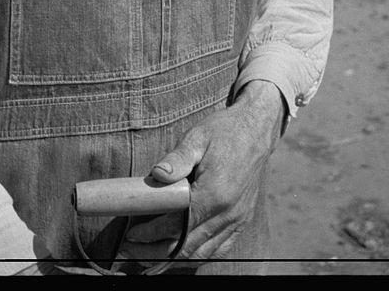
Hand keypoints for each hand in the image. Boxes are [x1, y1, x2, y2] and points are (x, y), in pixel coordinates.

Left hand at [119, 80, 284, 264]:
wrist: (257, 129)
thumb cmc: (224, 131)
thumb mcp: (197, 137)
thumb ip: (176, 159)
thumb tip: (156, 175)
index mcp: (214, 193)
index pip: (177, 226)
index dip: (151, 234)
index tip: (132, 235)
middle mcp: (228, 212)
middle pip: (187, 246)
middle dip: (157, 252)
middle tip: (133, 252)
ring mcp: (237, 219)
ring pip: (202, 253)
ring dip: (175, 259)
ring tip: (150, 258)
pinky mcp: (242, 219)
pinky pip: (219, 248)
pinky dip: (198, 255)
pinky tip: (181, 254)